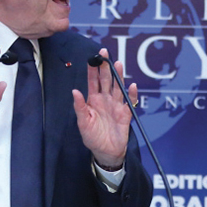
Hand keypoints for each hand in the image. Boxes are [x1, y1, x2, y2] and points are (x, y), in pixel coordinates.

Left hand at [72, 48, 137, 168]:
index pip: (93, 81)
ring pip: (118, 87)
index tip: (93, 58)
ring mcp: (116, 105)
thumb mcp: (82, 123)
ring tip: (118, 64)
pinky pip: (130, 101)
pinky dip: (132, 94)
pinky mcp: (126, 113)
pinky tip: (132, 86)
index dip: (93, 70)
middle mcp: (105, 100)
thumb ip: (79, 107)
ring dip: (119, 76)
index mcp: (93, 100)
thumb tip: (74, 91)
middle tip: (105, 53)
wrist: (106, 152)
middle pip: (106, 80)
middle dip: (106, 67)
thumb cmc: (92, 138)